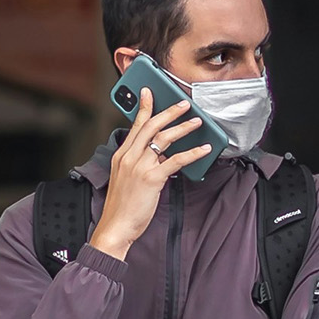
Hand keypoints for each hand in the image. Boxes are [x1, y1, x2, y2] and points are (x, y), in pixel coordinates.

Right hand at [90, 88, 209, 259]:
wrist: (115, 227)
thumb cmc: (121, 207)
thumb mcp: (124, 178)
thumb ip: (137, 163)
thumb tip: (157, 154)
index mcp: (121, 155)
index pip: (135, 125)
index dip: (143, 107)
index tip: (149, 92)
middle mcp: (129, 157)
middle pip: (151, 126)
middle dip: (169, 112)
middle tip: (184, 104)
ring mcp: (140, 166)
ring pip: (164, 139)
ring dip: (183, 128)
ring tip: (197, 123)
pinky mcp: (152, 178)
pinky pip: (176, 160)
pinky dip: (192, 153)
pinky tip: (203, 149)